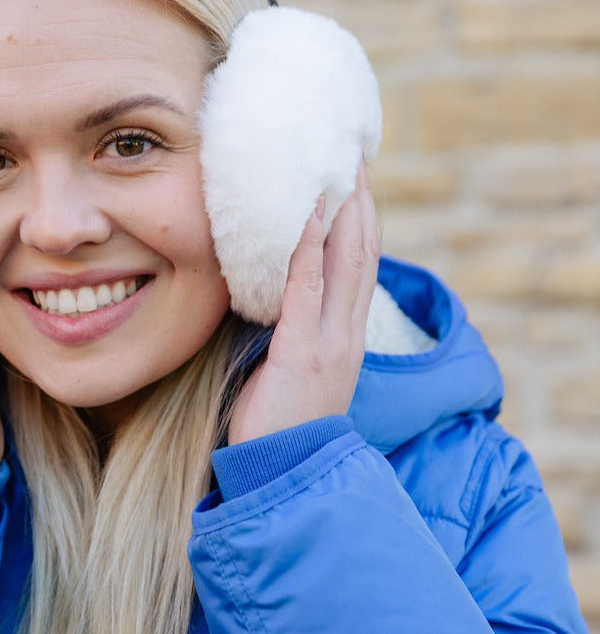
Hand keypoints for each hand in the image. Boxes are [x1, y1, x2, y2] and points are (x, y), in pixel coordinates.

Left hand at [228, 163, 379, 444]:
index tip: (356, 184)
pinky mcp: (303, 352)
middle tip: (353, 157)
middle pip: (362, 254)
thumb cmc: (279, 424)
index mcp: (345, 338)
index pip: (360, 269)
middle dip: (360, 203)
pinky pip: (308, 289)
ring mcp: (331, 342)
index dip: (361, 223)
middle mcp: (347, 334)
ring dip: (343, 212)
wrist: (285, 476)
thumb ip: (294, 332)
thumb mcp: (293, 370)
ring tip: (338, 169)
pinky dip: (309, 248)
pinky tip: (308, 213)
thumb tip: (272, 296)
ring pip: (347, 263)